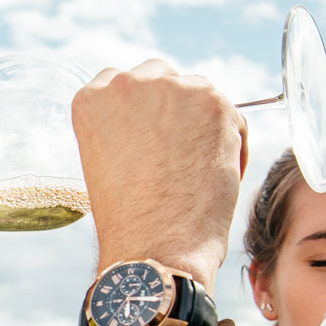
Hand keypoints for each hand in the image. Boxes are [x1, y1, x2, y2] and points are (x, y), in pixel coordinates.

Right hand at [70, 60, 244, 286]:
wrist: (156, 247)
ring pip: (199, 93)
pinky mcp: (214, 103)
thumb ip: (126, 128)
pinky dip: (231, 142)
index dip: (142, 112)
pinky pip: (233, 115)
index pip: (124, 84)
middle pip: (163, 78)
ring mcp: (172, 89)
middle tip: (177, 154)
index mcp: (92, 99)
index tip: (150, 139)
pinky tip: (215, 176)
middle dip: (173, 109)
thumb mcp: (108, 162)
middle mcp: (127, 84)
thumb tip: (162, 119)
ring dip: (203, 123)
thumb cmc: (130, 221)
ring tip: (195, 171)